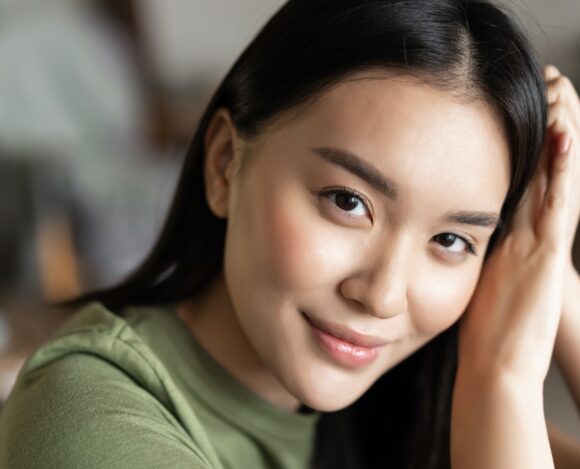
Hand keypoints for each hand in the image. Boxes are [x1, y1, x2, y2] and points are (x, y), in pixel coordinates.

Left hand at [456, 66, 576, 387]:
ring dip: (562, 134)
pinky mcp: (548, 256)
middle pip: (546, 170)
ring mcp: (543, 245)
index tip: (525, 112)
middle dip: (551, 126)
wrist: (498, 370)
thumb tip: (445, 235)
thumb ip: (475, 256)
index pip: (525, 182)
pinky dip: (565, 168)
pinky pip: (560, 203)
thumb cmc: (486, 335)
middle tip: (550, 86)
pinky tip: (564, 134)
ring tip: (561, 91)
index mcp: (515, 241)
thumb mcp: (480, 283)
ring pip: (559, 178)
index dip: (530, 146)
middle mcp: (532, 237)